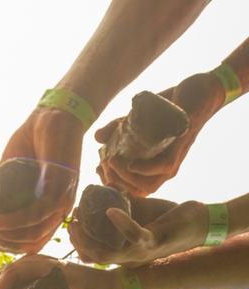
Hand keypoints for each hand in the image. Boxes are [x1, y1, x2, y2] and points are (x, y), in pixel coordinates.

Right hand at [0, 108, 81, 252]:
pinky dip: (14, 222)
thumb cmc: (31, 143)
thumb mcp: (5, 174)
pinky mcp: (59, 187)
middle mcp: (58, 209)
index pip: (31, 241)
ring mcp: (62, 199)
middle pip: (32, 242)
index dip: (7, 244)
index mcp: (49, 210)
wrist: (50, 114)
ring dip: (7, 234)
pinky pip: (37, 214)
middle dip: (5, 241)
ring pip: (34, 232)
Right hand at [69, 197, 206, 266]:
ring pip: (107, 254)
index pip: (94, 255)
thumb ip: (124, 203)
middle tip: (71, 222)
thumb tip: (105, 186)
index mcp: (125, 254)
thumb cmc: (170, 219)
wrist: (202, 223)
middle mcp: (130, 259)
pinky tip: (110, 209)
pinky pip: (133, 236)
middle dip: (78, 241)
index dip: (78, 242)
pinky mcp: (155, 242)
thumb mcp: (142, 212)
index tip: (72, 222)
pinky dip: (120, 223)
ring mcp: (141, 253)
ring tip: (79, 220)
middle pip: (95, 257)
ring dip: (89, 239)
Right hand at [96, 72, 223, 195]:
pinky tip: (132, 164)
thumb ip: (117, 128)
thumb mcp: (137, 119)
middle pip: (138, 189)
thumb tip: (97, 138)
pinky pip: (164, 166)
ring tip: (111, 162)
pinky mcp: (181, 145)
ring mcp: (175, 159)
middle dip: (116, 181)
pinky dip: (146, 169)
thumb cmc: (169, 109)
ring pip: (150, 183)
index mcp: (156, 167)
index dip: (113, 183)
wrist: (200, 90)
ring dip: (127, 177)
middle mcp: (165, 169)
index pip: (132, 187)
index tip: (98, 169)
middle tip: (102, 164)